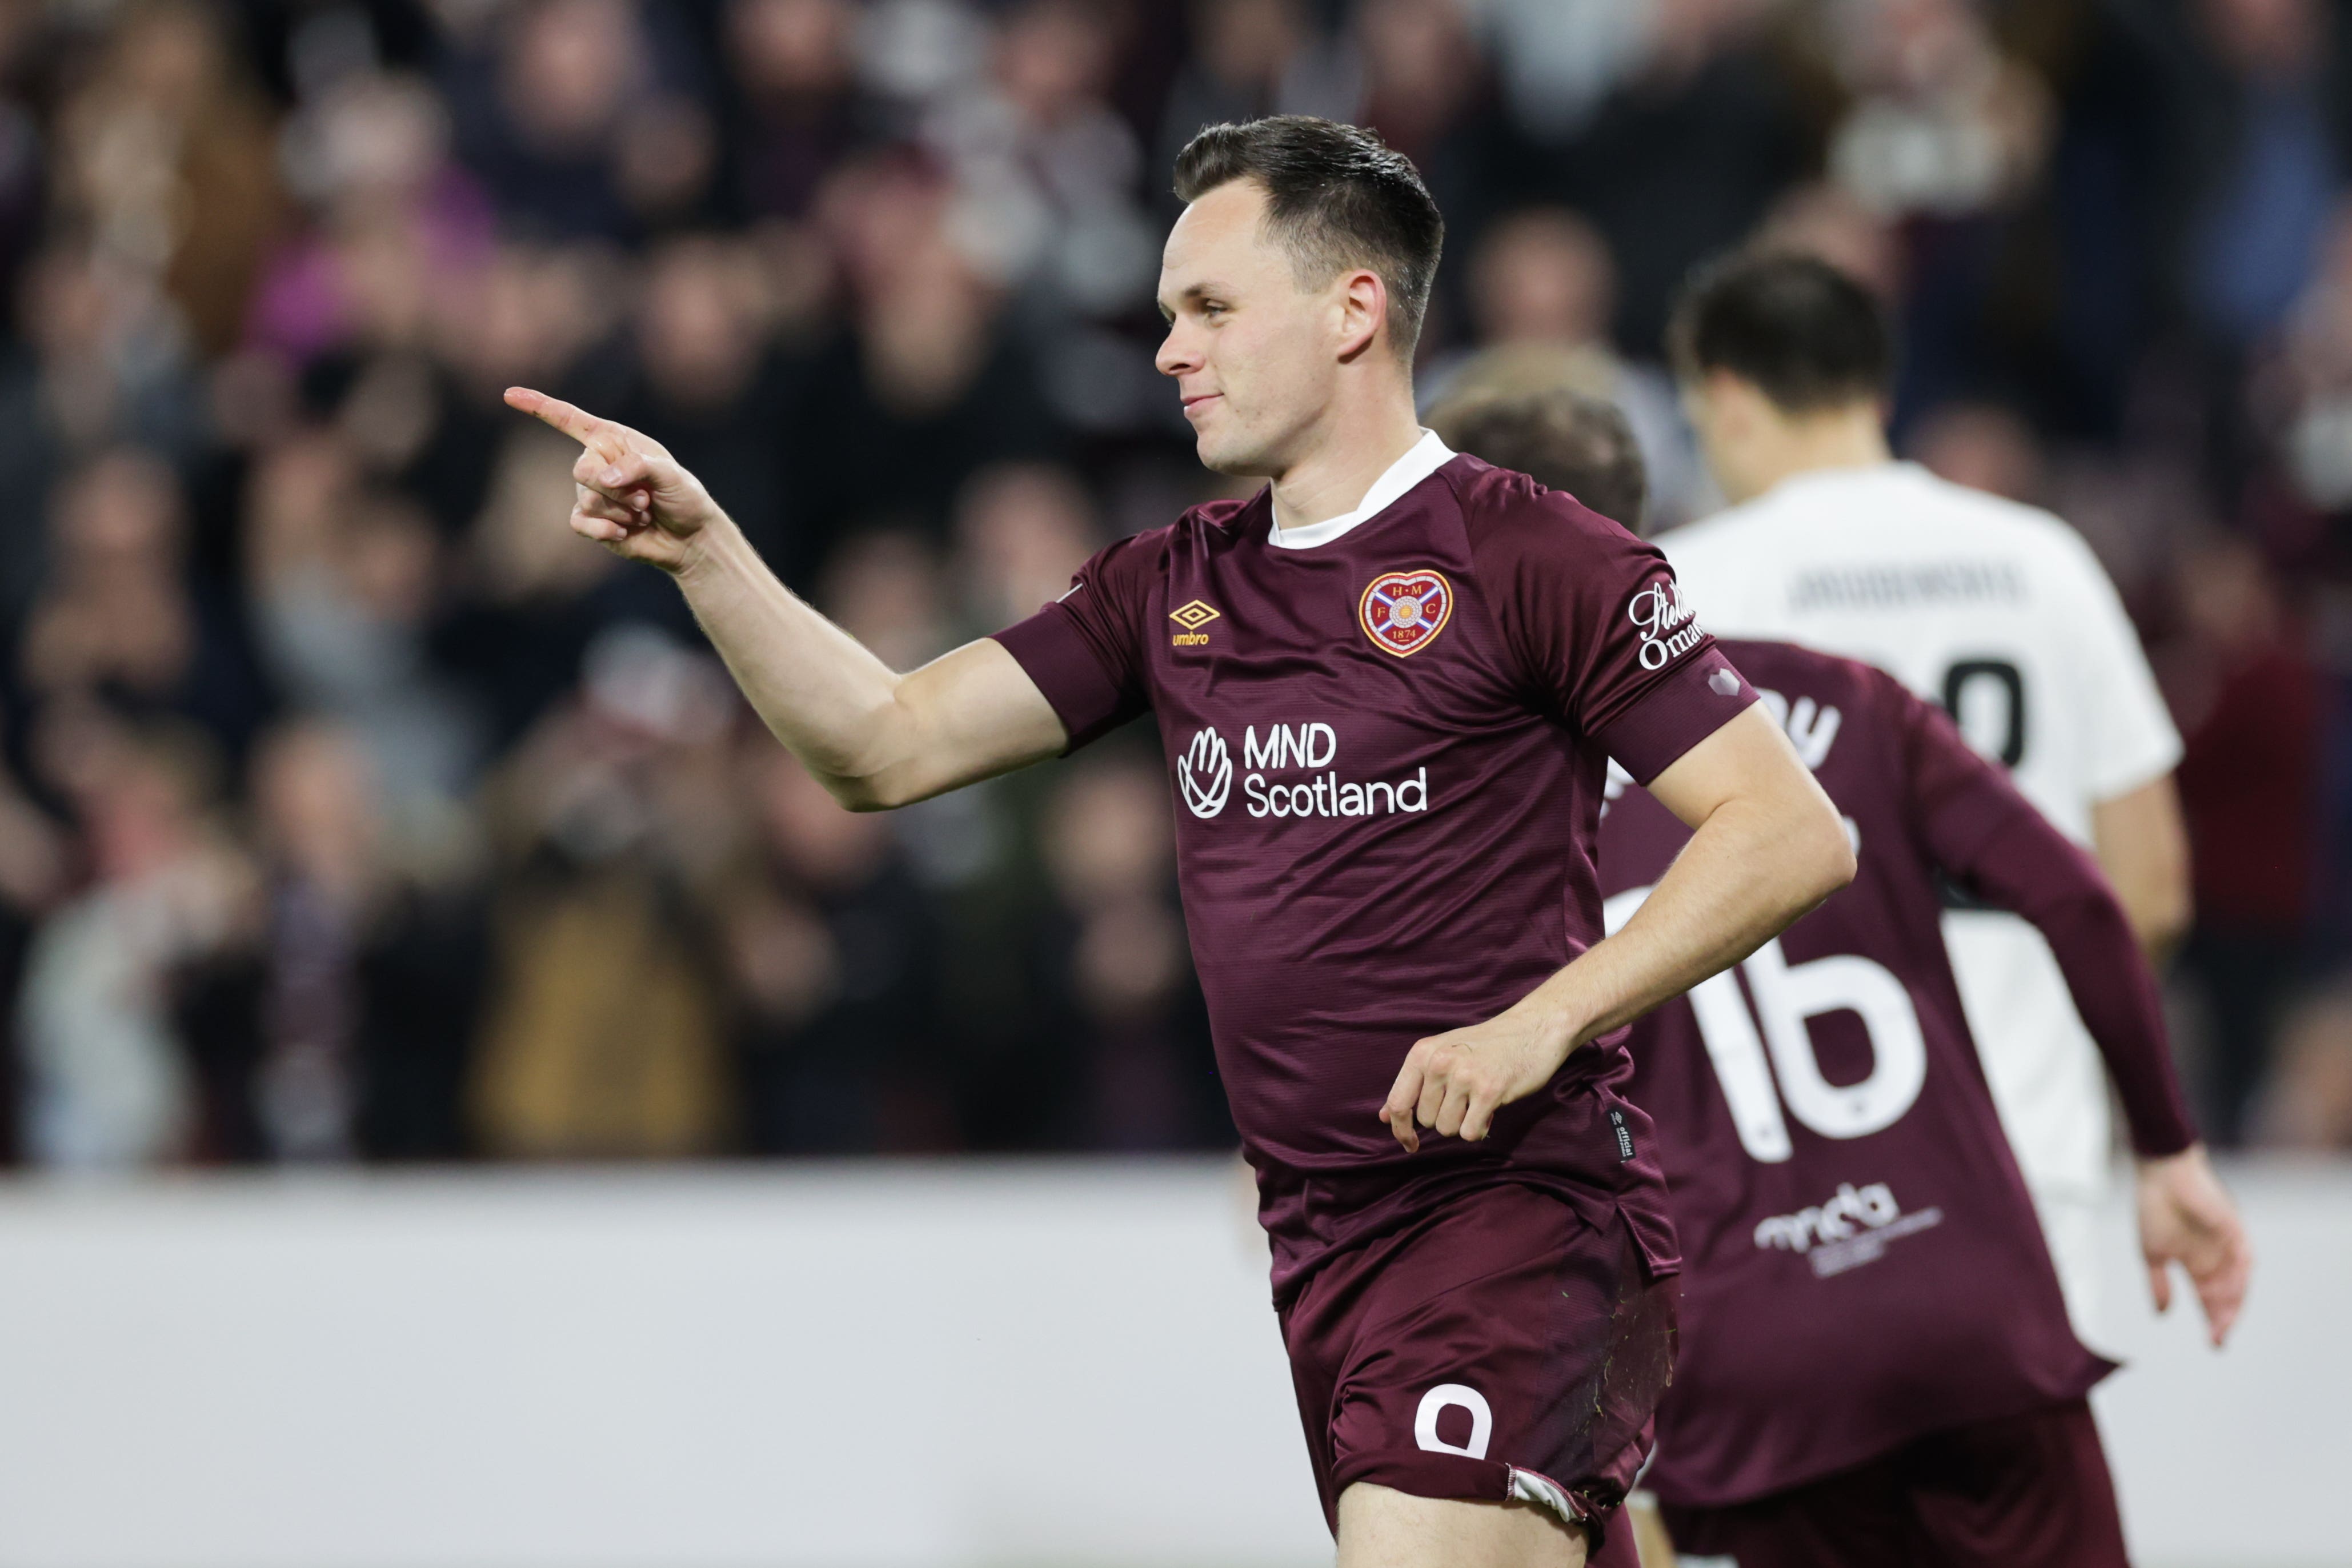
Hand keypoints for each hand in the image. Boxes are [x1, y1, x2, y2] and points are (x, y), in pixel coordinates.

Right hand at [505, 387, 725, 573]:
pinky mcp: (590, 521)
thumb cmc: (684, 498)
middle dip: (616, 489)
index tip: (509, 394)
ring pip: (587, 500)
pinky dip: (606, 529)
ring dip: (622, 511)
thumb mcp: (672, 475)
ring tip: (644, 513)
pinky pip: (580, 523)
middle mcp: (597, 463)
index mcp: (614, 440)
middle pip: (582, 470)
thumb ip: (640, 467)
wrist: (690, 538)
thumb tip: (605, 477)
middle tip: (645, 499)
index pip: (570, 419)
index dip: (539, 406)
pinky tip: (626, 532)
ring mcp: (591, 493)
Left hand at [1380, 1002, 1571, 1152]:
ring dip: (1463, 1124)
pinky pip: (1470, 1133)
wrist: (1532, 1029)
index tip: (1410, 1144)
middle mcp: (1439, 1063)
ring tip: (1478, 1101)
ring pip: (1448, 1129)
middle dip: (1446, 1118)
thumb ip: (1413, 1084)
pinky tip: (1491, 1110)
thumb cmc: (1484, 1046)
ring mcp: (1464, 1076)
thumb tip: (1385, 1117)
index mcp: (1422, 1053)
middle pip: (1426, 1121)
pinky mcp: (1489, 1090)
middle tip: (1466, 1098)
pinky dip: (1480, 1128)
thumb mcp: (1441, 1053)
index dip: (1401, 1130)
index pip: (1398, 1103)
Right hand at [2136, 1143, 2251, 1346]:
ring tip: (2223, 1321)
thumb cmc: (2153, 1207)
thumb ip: (2158, 1284)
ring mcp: (2227, 1244)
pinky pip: (2243, 1257)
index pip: (2210, 1298)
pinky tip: (2229, 1291)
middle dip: (2224, 1318)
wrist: (2160, 1173)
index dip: (2213, 1320)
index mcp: (2196, 1263)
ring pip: (2238, 1280)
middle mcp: (2215, 1257)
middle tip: (2218, 1339)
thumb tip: (2161, 1314)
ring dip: (2232, 1302)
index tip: (2213, 1344)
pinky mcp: (2234, 1229)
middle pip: (2227, 1295)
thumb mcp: (2151, 1254)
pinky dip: (2238, 1275)